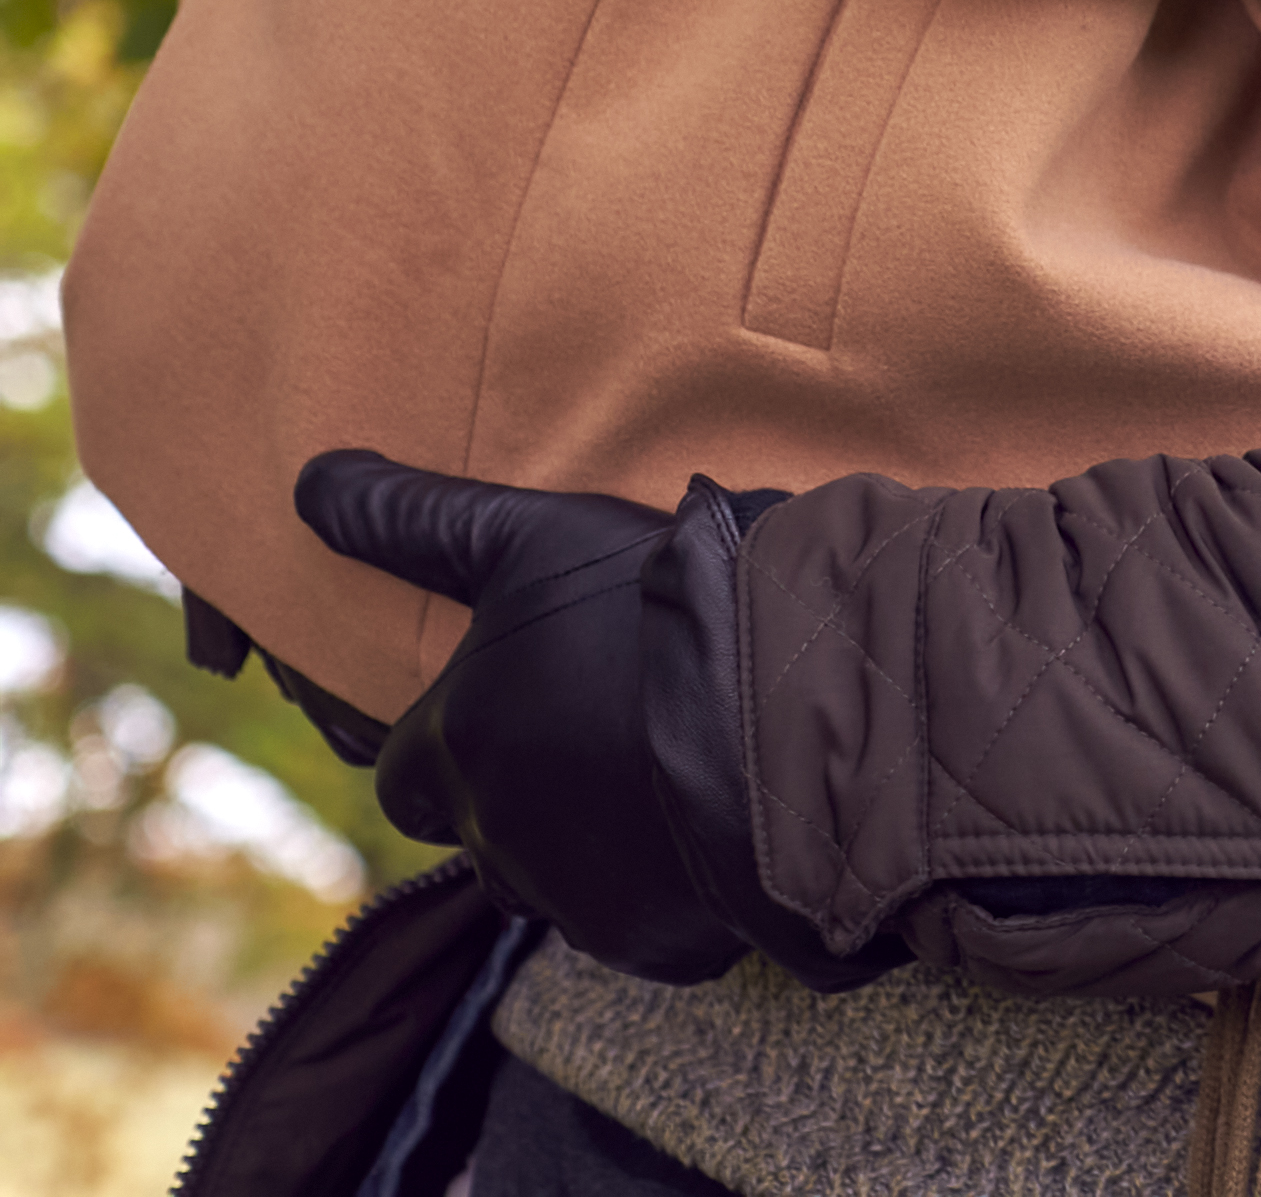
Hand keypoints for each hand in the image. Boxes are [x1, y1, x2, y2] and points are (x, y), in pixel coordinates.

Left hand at [291, 449, 872, 991]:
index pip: (396, 770)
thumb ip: (414, 519)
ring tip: (652, 776)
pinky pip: (636, 923)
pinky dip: (658, 887)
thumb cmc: (651, 606)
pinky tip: (708, 824)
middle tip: (579, 741)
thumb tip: (309, 479)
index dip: (434, 744)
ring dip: (579, 844)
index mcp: (452, 746)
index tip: (487, 713)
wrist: (793, 697)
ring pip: (551, 881)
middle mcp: (492, 835)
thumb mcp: (533, 539)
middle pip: (473, 833)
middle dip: (506, 799)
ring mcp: (573, 897)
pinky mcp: (650, 940)